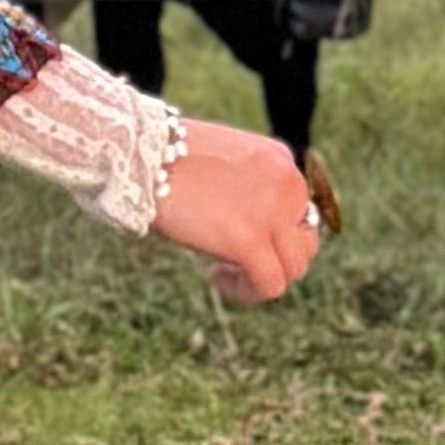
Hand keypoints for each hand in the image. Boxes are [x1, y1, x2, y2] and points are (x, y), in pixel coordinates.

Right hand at [156, 121, 321, 304]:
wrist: (140, 153)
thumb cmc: (161, 155)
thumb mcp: (219, 162)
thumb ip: (244, 187)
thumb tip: (245, 225)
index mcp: (281, 159)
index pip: (299, 211)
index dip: (273, 233)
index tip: (237, 238)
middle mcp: (289, 183)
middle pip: (304, 240)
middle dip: (275, 258)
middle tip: (237, 263)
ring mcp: (274, 213)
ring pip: (294, 267)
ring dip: (261, 278)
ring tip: (224, 272)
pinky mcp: (251, 241)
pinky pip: (270, 285)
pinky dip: (247, 292)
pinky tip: (216, 277)